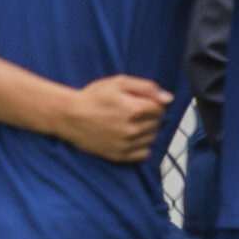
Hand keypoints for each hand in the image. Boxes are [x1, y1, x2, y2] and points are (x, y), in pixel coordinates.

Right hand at [55, 74, 170, 162]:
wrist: (70, 116)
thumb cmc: (93, 97)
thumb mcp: (119, 82)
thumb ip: (147, 88)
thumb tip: (168, 98)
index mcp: (135, 109)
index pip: (161, 109)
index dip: (152, 104)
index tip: (140, 102)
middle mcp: (133, 129)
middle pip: (157, 124)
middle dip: (149, 117)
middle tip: (132, 112)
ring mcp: (126, 144)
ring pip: (152, 138)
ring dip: (146, 131)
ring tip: (129, 124)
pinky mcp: (120, 156)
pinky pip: (144, 153)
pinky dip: (141, 146)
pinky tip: (129, 137)